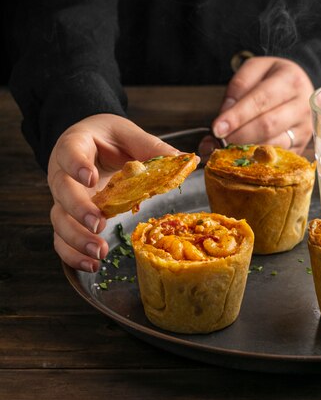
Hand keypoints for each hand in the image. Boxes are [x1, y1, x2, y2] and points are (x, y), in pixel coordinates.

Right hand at [47, 114, 178, 271]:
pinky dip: (73, 254)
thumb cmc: (107, 138)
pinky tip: (92, 264)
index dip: (77, 165)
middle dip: (79, 209)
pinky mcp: (68, 218)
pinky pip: (62, 239)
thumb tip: (183, 159)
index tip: (90, 177)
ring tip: (99, 252)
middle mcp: (63, 172)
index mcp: (76, 144)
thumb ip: (150, 146)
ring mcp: (63, 198)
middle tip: (99, 224)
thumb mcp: (128, 134)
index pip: (70, 152)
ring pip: (59, 220)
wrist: (91, 143)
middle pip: (62, 191)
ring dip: (77, 239)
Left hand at [212, 57, 313, 152]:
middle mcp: (303, 106)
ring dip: (246, 149)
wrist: (298, 86)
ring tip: (228, 148)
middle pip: (267, 126)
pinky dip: (257, 159)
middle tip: (220, 141)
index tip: (217, 129)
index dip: (237, 117)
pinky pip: (277, 157)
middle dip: (239, 136)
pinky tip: (243, 155)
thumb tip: (225, 119)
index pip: (261, 101)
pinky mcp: (301, 147)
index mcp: (291, 80)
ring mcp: (305, 129)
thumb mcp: (254, 69)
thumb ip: (238, 88)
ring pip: (272, 145)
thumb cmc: (272, 78)